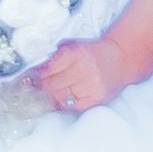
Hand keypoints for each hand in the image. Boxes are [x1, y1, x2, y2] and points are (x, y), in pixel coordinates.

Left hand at [26, 39, 140, 112]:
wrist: (121, 59)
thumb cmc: (94, 53)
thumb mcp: (74, 45)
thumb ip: (56, 55)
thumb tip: (35, 70)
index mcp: (76, 53)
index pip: (48, 68)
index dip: (37, 74)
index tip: (31, 77)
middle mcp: (83, 70)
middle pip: (51, 84)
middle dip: (42, 86)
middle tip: (35, 86)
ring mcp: (90, 86)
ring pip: (59, 97)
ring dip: (51, 95)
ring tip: (49, 92)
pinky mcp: (95, 99)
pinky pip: (71, 106)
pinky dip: (63, 103)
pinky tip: (61, 98)